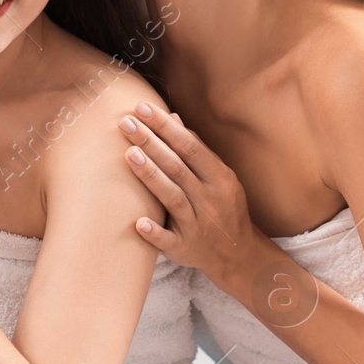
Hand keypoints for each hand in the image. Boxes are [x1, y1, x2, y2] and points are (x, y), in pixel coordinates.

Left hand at [118, 101, 271, 287]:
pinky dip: (154, 233)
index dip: (165, 127)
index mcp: (219, 178)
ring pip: (172, 198)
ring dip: (151, 176)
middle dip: (151, 143)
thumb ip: (197, 150)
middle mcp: (209, 200)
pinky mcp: (185, 249)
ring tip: (129, 154)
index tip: (142, 108)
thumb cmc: (224, 208)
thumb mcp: (220, 177)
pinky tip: (138, 222)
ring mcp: (197, 226)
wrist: (238, 255)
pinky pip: (169, 241)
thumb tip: (174, 119)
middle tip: (126, 123)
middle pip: (177, 167)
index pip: (189, 147)